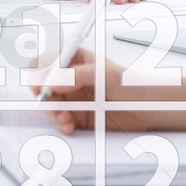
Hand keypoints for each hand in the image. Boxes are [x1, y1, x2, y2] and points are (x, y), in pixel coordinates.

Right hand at [36, 51, 151, 134]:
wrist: (147, 107)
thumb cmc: (130, 82)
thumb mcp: (105, 73)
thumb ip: (78, 75)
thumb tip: (54, 82)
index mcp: (72, 60)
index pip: (44, 63)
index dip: (38, 74)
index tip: (41, 86)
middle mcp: (67, 78)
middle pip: (41, 86)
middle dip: (44, 97)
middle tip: (53, 105)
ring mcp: (70, 98)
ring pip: (48, 105)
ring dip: (53, 113)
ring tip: (65, 118)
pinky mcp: (75, 116)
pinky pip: (59, 120)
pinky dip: (61, 124)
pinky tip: (69, 125)